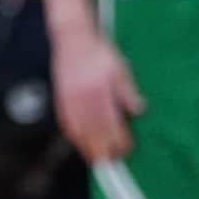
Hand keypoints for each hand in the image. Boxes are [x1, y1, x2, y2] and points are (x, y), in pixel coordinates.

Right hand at [51, 26, 144, 161]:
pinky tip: (82, 143)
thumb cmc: (98, 52)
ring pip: (78, 132)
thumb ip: (127, 90)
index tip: (126, 148)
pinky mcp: (60, 100)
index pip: (110, 123)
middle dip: (104, 149)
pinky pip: (67, 125)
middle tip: (113, 160)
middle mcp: (82, 98)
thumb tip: (138, 110)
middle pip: (93, 132)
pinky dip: (75, 137)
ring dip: (88, 148)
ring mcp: (69, 100)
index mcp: (99, 89)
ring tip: (98, 158)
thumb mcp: (119, 67)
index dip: (118, 139)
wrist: (71, 38)